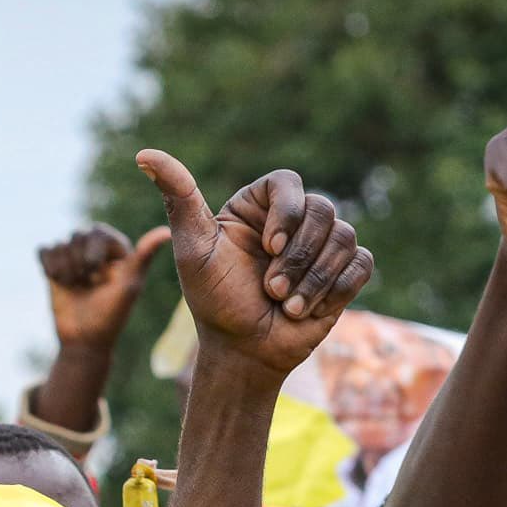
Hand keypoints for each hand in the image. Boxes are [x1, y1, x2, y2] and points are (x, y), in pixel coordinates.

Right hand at [39, 224, 171, 352]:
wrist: (84, 340)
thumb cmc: (110, 316)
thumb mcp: (128, 287)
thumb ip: (144, 257)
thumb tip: (167, 231)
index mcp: (117, 247)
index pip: (98, 232)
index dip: (93, 255)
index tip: (98, 279)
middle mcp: (95, 247)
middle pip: (77, 235)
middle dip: (79, 264)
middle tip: (87, 285)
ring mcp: (73, 254)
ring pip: (60, 244)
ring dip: (65, 270)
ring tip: (76, 288)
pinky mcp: (54, 264)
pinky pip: (44, 250)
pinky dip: (50, 268)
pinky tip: (61, 284)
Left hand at [138, 153, 372, 377]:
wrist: (244, 352)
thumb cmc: (214, 301)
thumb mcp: (193, 250)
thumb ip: (178, 199)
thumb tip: (145, 153)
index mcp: (258, 207)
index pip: (288, 182)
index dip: (287, 211)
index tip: (269, 247)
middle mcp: (292, 221)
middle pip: (323, 210)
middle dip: (297, 258)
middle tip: (270, 289)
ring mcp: (320, 247)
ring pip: (344, 237)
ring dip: (314, 279)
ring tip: (287, 306)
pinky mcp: (343, 273)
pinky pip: (362, 263)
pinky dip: (336, 289)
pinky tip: (309, 309)